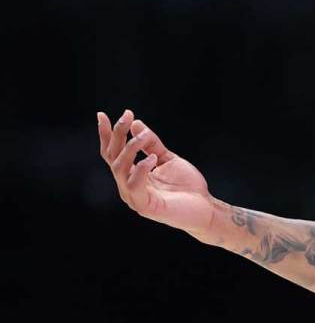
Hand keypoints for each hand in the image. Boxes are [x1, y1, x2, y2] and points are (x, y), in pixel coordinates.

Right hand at [98, 110, 215, 237]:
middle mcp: (127, 185)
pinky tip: (152, 159)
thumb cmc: (186, 186)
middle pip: (113, 157)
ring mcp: (133, 197)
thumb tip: (135, 123)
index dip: (106, 135)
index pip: (112, 153)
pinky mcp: (145, 206)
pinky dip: (141, 170)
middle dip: (118, 134)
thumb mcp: (168, 158)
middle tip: (127, 116)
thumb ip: (152, 144)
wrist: (204, 208)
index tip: (101, 114)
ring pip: (120, 169)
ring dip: (130, 149)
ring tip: (145, 136)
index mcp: (131, 174)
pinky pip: (135, 186)